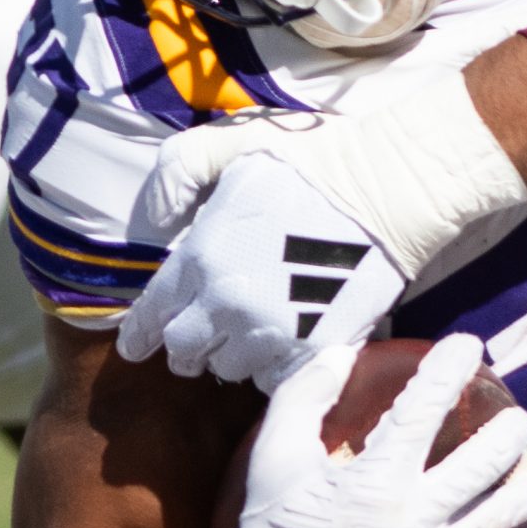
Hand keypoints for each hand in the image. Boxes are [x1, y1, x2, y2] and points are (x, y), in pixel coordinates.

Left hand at [123, 74, 526, 388]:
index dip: (140, 336)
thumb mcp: (229, 145)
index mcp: (200, 258)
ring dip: (233, 357)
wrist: (388, 191)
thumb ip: (176, 175)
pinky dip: (274, 369)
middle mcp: (227, 304)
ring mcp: (272, 332)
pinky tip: (283, 347)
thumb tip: (151, 224)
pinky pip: (276, 381)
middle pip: (185, 352)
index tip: (138, 346)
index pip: (151, 316)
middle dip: (187, 348)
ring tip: (248, 339)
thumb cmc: (311, 163)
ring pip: (230, 371)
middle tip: (200, 341)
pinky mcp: (315, 349)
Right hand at [195, 335, 526, 527]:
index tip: (469, 345)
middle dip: (510, 432)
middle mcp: (413, 518)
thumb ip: (304, 398)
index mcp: (375, 479)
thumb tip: (344, 352)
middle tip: (518, 420)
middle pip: (485, 462)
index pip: (424, 409)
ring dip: (525, 491)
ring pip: (501, 515)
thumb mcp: (274, 459)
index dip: (449, 369)